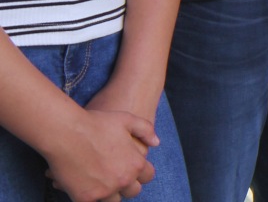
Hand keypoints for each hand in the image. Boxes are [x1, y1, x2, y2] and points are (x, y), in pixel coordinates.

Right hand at [41, 108, 155, 201]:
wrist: (66, 132)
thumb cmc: (96, 123)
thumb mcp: (127, 119)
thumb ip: (145, 130)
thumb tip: (156, 143)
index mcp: (136, 163)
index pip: (148, 177)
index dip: (141, 173)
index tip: (132, 170)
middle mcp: (123, 180)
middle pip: (133, 192)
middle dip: (126, 186)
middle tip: (116, 178)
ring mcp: (104, 191)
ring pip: (113, 200)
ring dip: (109, 193)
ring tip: (101, 183)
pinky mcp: (85, 198)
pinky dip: (89, 196)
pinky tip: (84, 187)